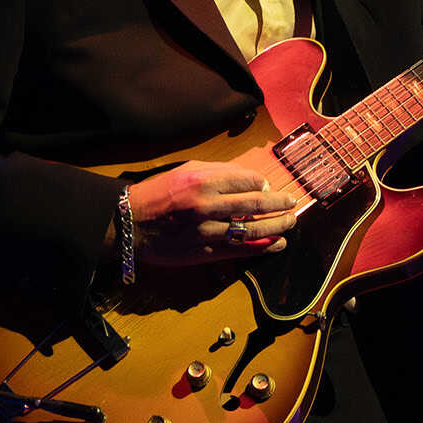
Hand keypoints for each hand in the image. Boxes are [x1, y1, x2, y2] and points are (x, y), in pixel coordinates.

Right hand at [124, 161, 297, 267]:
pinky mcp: (204, 252)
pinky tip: (277, 244)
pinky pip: (240, 250)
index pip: (247, 181)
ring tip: (290, 222)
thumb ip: (218, 172)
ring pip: (252, 229)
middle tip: (292, 202)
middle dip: (279, 204)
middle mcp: (206, 205)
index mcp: (202, 181)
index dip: (263, 184)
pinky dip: (263, 248)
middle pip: (255, 205)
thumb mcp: (185, 170)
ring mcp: (206, 231)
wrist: (130, 223)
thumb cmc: (158, 194)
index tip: (268, 188)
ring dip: (277, 226)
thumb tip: (251, 180)